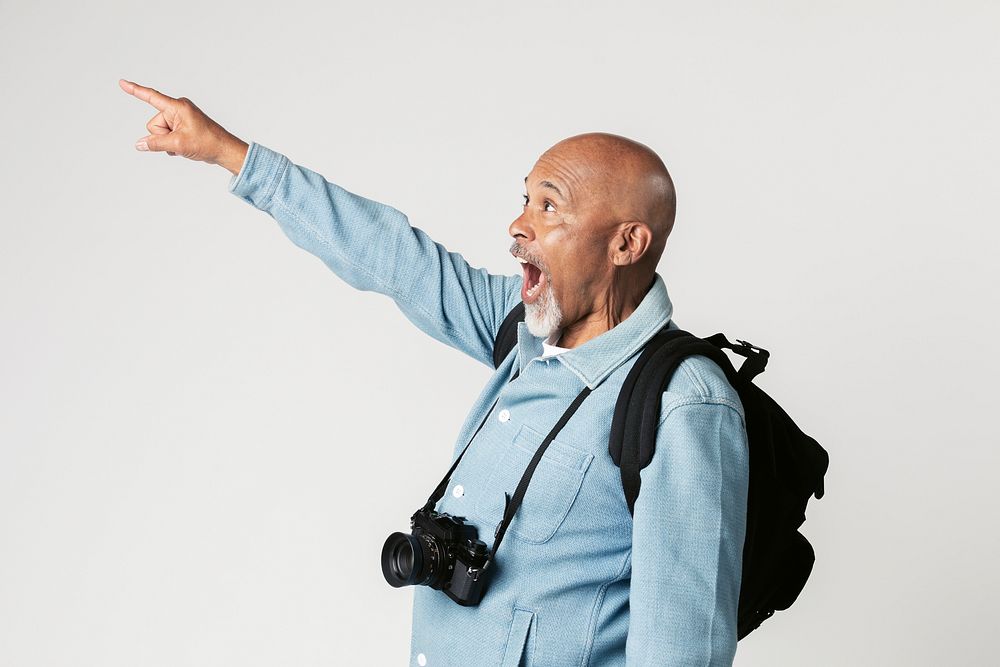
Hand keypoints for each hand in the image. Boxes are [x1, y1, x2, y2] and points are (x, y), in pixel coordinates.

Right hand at [119, 78, 248, 174]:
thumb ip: (156, 144)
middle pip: (154, 124)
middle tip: (181, 141)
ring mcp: (179, 117)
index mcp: (177, 107)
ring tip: (186, 143)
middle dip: (162, 136)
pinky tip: (185, 146)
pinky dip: (172, 143)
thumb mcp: (178, 144)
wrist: (223, 150)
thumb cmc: (207, 143)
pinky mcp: (182, 125)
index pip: (151, 97)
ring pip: (159, 132)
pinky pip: (167, 135)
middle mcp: (177, 109)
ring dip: (168, 141)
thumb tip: (139, 144)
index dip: (135, 90)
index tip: (122, 82)